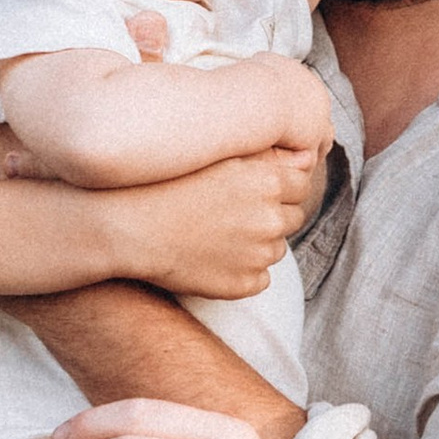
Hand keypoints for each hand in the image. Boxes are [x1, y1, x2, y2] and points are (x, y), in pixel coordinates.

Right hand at [128, 143, 326, 298]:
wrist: (130, 226)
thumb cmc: (167, 181)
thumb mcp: (219, 154)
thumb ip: (271, 154)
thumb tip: (308, 158)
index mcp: (268, 181)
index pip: (300, 182)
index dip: (278, 184)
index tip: (253, 188)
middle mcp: (270, 218)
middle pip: (292, 217)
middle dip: (272, 214)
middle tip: (233, 212)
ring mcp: (258, 255)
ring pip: (276, 248)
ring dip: (259, 242)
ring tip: (219, 234)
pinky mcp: (244, 284)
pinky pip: (259, 277)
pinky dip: (244, 270)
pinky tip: (215, 257)